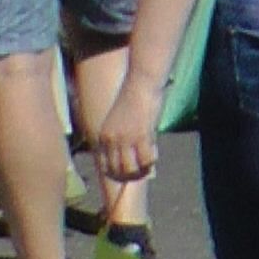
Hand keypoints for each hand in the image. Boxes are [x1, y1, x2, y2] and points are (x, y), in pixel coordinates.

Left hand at [87, 72, 163, 188]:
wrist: (140, 84)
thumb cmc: (133, 98)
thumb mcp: (118, 120)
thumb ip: (119, 135)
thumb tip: (129, 152)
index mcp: (103, 135)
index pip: (104, 164)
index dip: (116, 172)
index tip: (126, 171)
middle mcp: (111, 139)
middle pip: (116, 170)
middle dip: (129, 174)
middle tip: (140, 170)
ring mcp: (125, 139)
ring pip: (130, 168)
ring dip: (140, 170)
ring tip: (147, 164)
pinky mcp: (141, 136)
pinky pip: (146, 159)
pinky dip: (151, 160)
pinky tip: (154, 152)